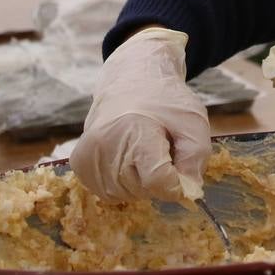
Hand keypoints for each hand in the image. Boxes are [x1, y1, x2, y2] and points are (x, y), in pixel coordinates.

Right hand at [71, 27, 209, 202]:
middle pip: (142, 189)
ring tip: (143, 151)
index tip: (181, 169)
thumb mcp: (193, 121)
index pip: (157, 179)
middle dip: (159, 178)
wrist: (130, 79)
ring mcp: (88, 155)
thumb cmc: (165, 101)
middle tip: (161, 149)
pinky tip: (128, 159)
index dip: (176, 182)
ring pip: (125, 195)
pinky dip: (124, 184)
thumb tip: (188, 193)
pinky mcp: (79, 164)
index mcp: (134, 130)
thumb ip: (196, 158)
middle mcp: (104, 144)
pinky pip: (108, 193)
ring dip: (141, 182)